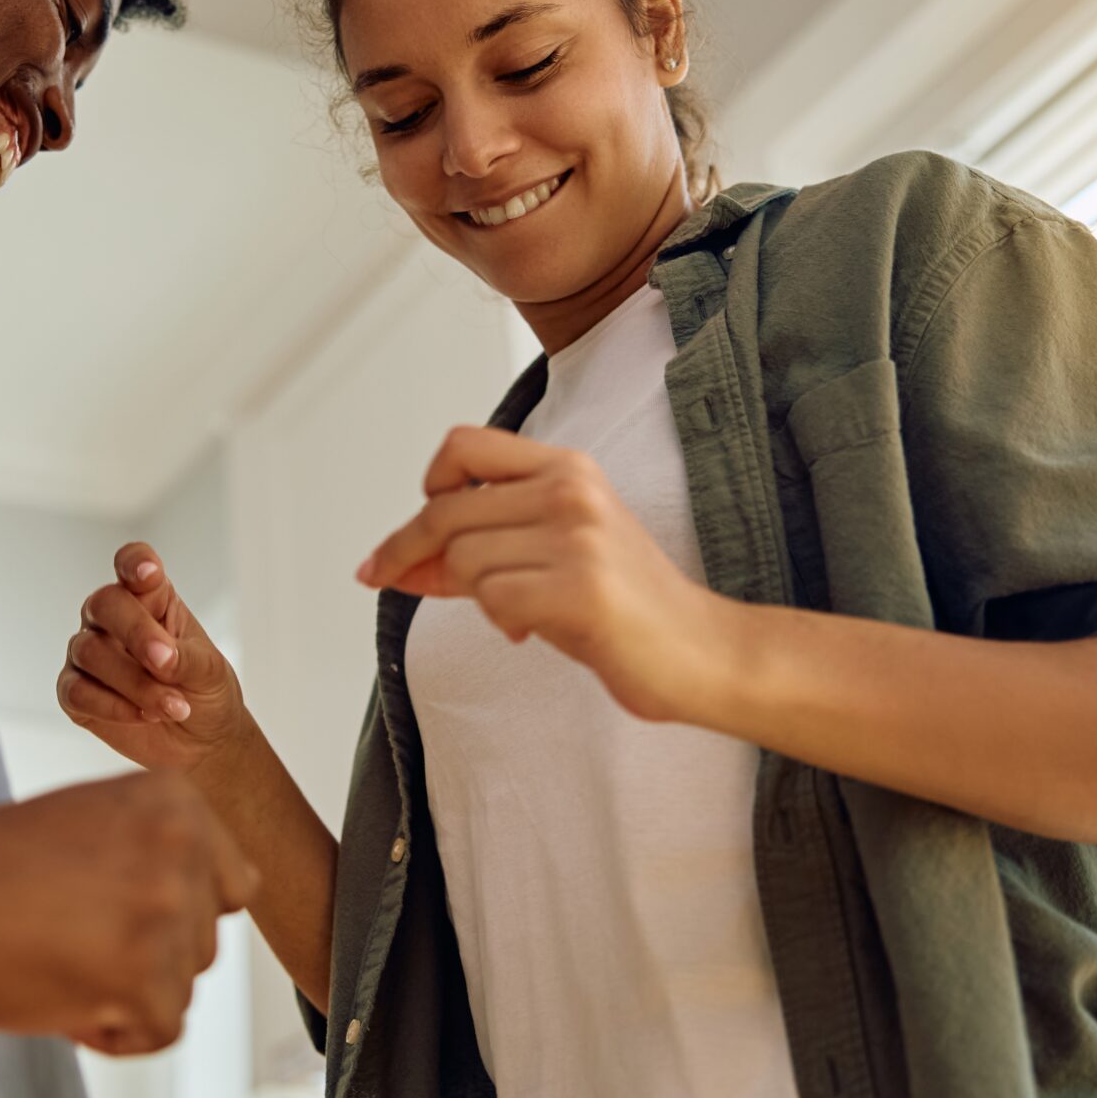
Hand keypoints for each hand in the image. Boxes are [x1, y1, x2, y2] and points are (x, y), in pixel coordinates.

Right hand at [0, 770, 256, 1055]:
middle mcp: (186, 848)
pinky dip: (113, 1031)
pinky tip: (61, 997)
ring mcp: (169, 913)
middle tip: (68, 936)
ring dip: (126, 991)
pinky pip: (160, 1029)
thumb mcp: (95, 824)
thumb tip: (202, 919)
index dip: (175, 912)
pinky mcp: (146, 978)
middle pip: (203, 940)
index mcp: (176, 799)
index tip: (116, 913)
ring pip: (181, 987)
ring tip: (57, 959)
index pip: (229, 884)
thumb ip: (156, 856)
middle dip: (146, 954)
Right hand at [57, 543, 250, 775]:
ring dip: (135, 684)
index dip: (134, 563)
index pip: (132, 564)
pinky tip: (144, 717)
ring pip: (90, 652)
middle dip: (136, 633)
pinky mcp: (75, 692)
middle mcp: (112, 619)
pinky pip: (77, 692)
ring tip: (172, 707)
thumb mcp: (209, 671)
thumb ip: (185, 658)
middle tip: (166, 663)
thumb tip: (159, 657)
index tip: (149, 574)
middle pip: (104, 604)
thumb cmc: (205, 691)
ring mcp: (89, 654)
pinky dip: (113, 707)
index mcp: (151, 599)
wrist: (201, 740)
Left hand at [357, 425, 735, 723]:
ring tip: (517, 611)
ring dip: (474, 595)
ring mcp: (578, 536)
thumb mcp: (548, 558)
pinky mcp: (581, 588)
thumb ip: (477, 551)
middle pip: (446, 511)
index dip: (427, 486)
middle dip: (408, 551)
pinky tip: (532, 630)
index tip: (416, 528)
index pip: (463, 445)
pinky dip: (500, 622)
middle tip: (395, 580)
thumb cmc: (625, 607)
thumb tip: (393, 564)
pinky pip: (494, 599)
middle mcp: (572, 489)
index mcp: (567, 468)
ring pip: (465, 558)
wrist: (703, 652)